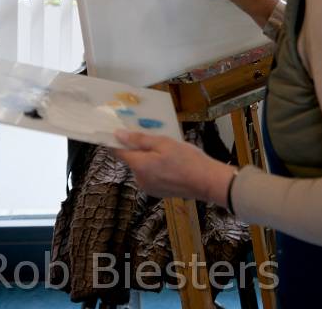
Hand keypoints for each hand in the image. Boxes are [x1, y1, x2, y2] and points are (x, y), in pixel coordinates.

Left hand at [114, 130, 235, 204]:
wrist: (206, 182)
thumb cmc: (186, 159)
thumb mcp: (164, 142)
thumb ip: (139, 139)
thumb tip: (118, 134)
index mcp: (139, 165)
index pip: (118, 152)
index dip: (115, 141)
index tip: (117, 130)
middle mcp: (139, 179)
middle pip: (132, 159)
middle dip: (139, 148)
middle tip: (156, 137)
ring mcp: (148, 188)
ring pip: (142, 167)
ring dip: (149, 158)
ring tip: (168, 150)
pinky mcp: (157, 192)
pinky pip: (150, 176)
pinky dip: (156, 168)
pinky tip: (171, 163)